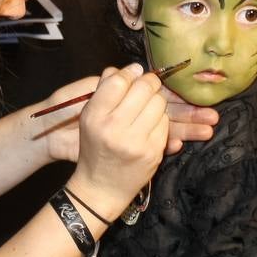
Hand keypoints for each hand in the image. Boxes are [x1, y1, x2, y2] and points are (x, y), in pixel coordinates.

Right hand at [37, 70, 218, 162]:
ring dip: (156, 101)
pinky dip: (160, 120)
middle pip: (143, 89)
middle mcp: (114, 128)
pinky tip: (151, 124)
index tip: (135, 73)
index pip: (118, 82)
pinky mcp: (153, 152)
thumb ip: (106, 90)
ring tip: (147, 107)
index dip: (130, 74)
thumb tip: (132, 68)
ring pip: (159, 104)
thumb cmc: (95, 147)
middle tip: (148, 85)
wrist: (100, 187)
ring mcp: (136, 141)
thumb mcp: (90, 118)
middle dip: (149, 83)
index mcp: (95, 116)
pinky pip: (165, 123)